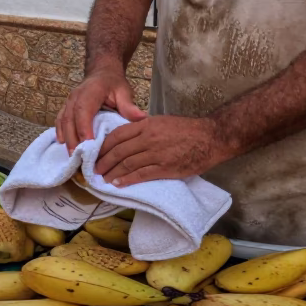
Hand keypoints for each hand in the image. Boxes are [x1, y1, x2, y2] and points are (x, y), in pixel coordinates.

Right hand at [55, 68, 146, 152]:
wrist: (102, 73)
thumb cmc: (113, 84)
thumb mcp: (124, 91)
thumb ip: (129, 106)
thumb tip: (141, 118)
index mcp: (90, 92)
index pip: (83, 111)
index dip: (84, 128)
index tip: (88, 144)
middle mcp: (75, 96)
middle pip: (70, 119)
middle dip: (73, 139)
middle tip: (78, 157)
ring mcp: (68, 101)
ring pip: (63, 121)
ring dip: (67, 138)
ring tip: (72, 156)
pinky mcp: (66, 106)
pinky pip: (60, 119)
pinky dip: (60, 132)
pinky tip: (63, 144)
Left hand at [94, 115, 230, 185]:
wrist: (210, 138)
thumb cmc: (187, 129)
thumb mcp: (162, 122)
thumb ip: (144, 128)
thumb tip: (127, 136)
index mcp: (147, 125)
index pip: (118, 135)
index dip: (104, 146)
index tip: (96, 153)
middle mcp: (149, 139)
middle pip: (119, 151)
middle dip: (104, 161)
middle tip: (95, 169)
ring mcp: (157, 154)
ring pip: (127, 164)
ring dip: (113, 173)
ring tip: (104, 178)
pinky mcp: (165, 168)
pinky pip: (142, 175)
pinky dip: (128, 180)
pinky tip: (119, 184)